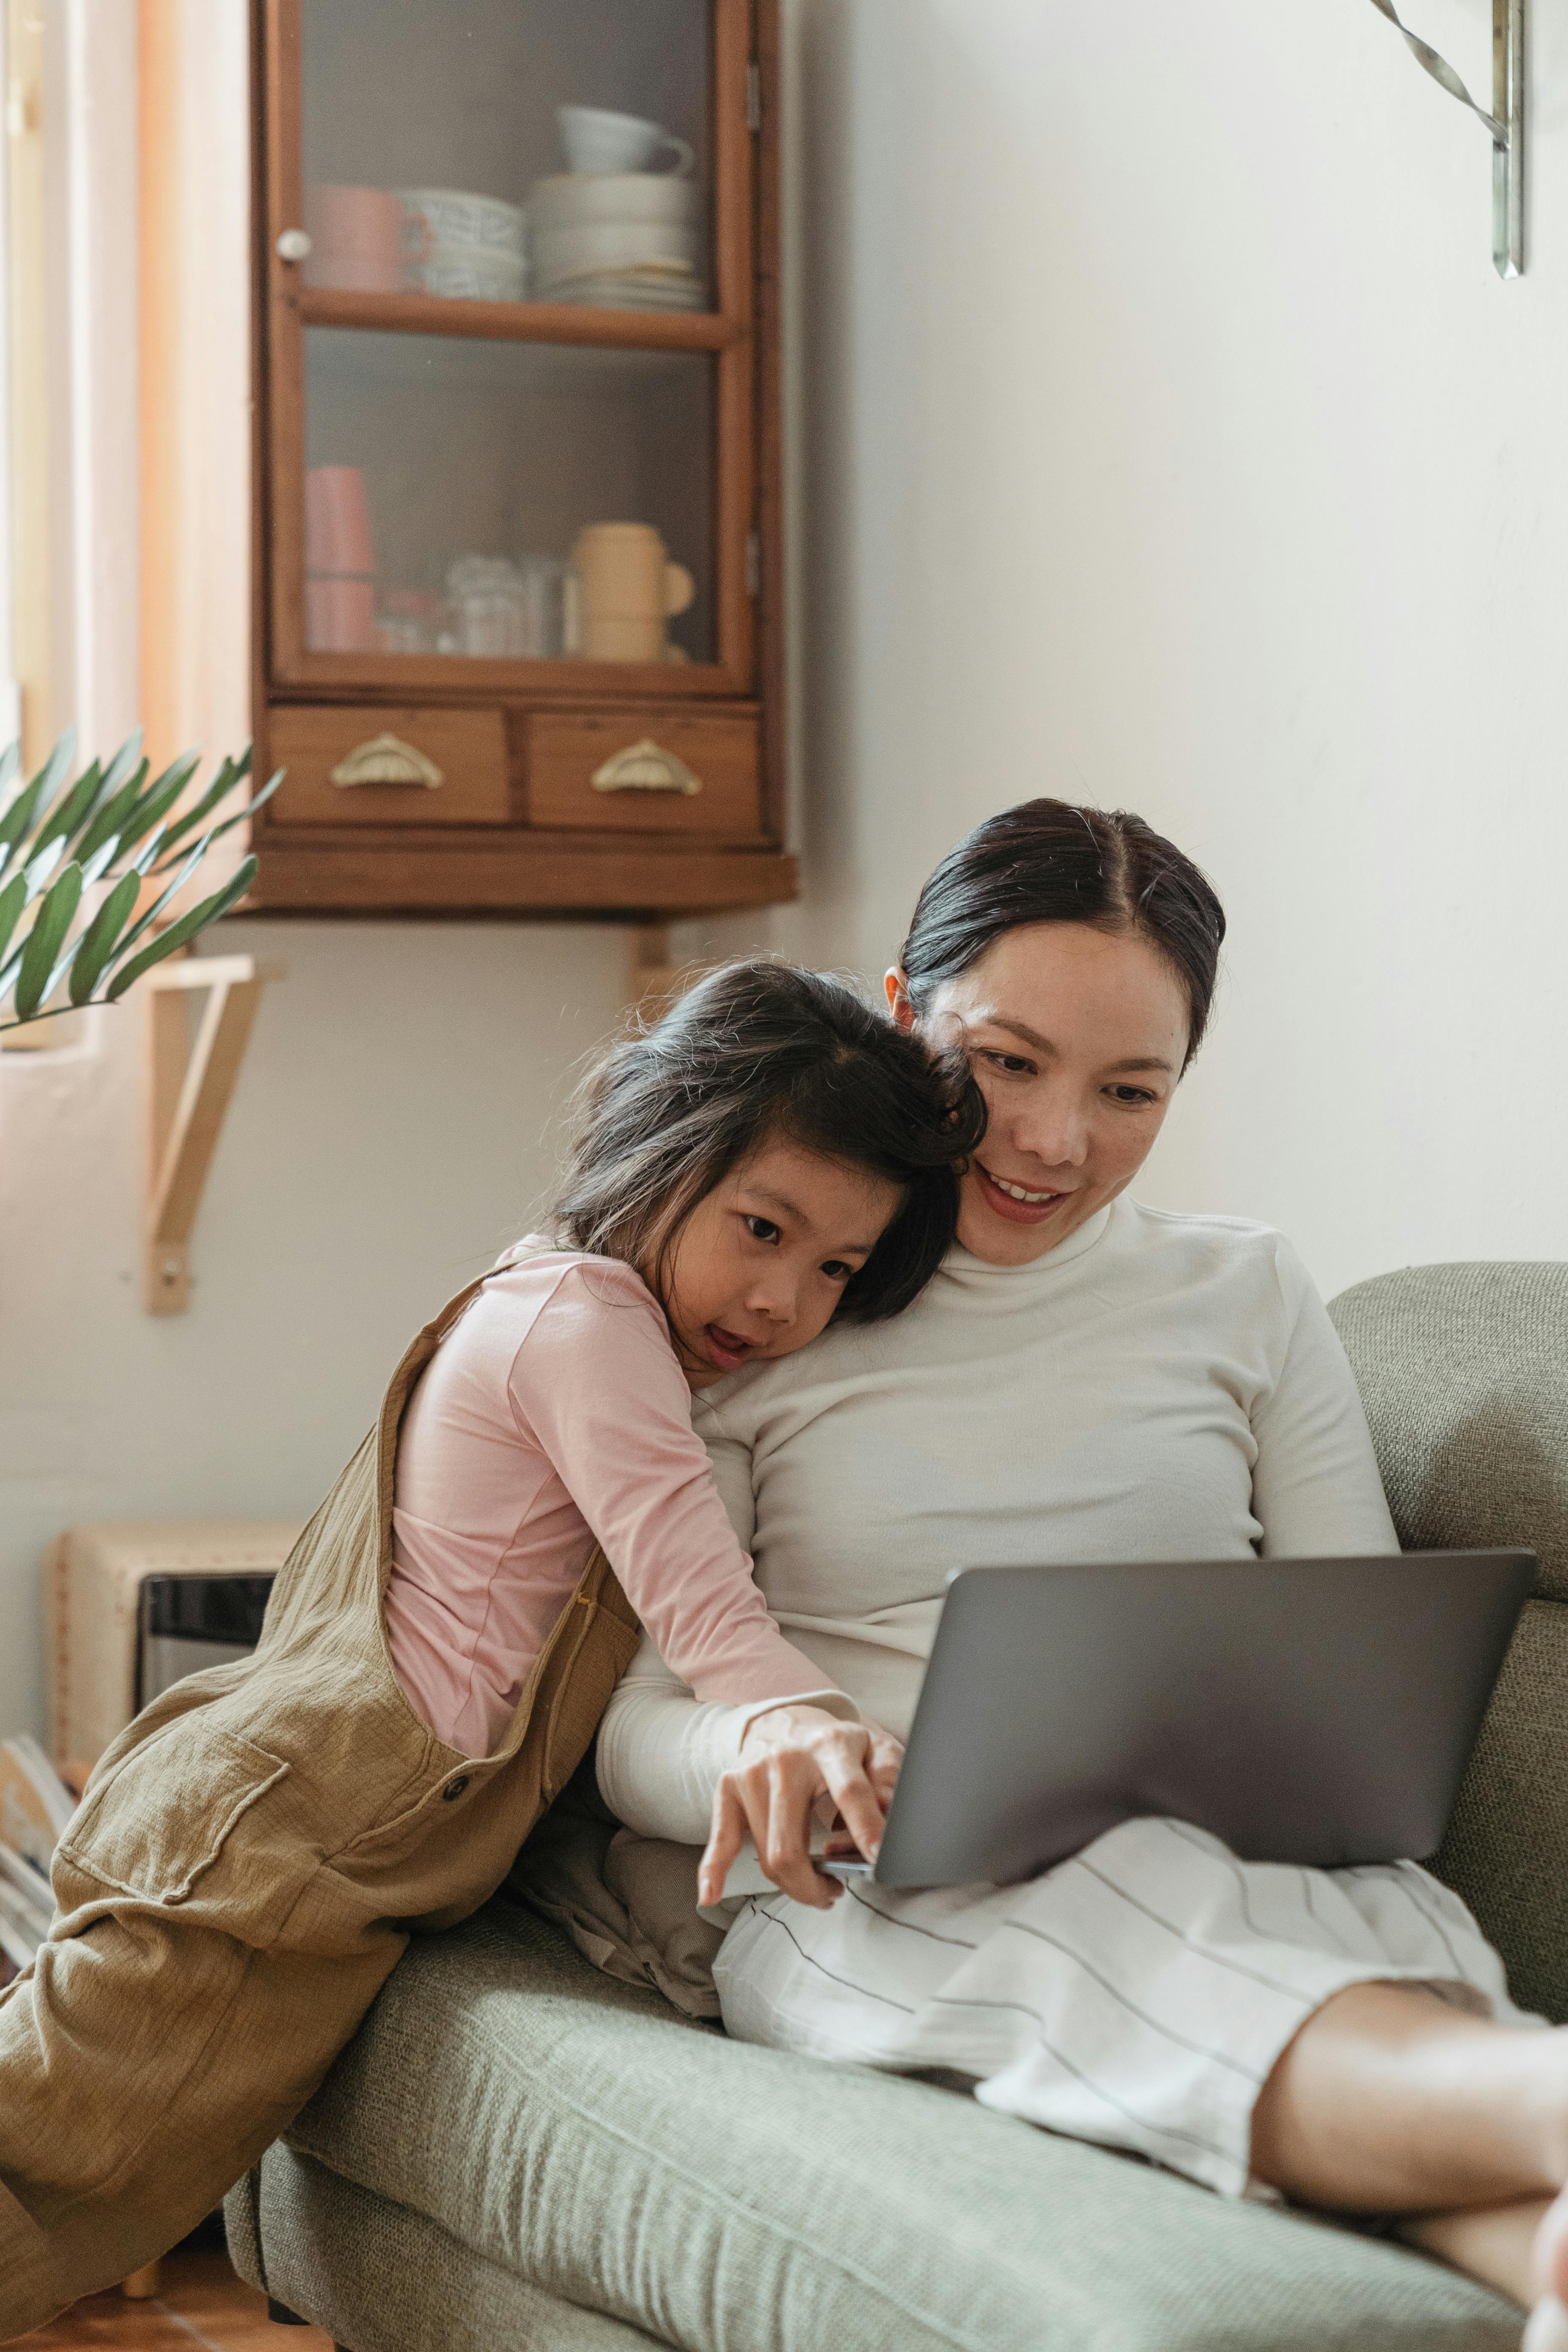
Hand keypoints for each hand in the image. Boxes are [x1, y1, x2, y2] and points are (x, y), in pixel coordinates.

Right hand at [697, 1705, 903, 1910]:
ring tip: (816, 1883)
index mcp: (830, 1745)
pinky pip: (720, 1837)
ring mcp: (752, 1773)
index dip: (865, 1827)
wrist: (786, 1719)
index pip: (850, 1791)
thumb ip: (890, 1783)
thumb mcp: (875, 1751)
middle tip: (835, 1890)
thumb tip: (894, 1822)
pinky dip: (713, 1870)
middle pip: (791, 1846)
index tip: (878, 1859)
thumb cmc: (838, 1747)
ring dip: (794, 1885)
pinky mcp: (728, 1786)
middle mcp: (786, 1758)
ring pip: (767, 1855)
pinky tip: (710, 1894)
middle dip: (814, 1885)